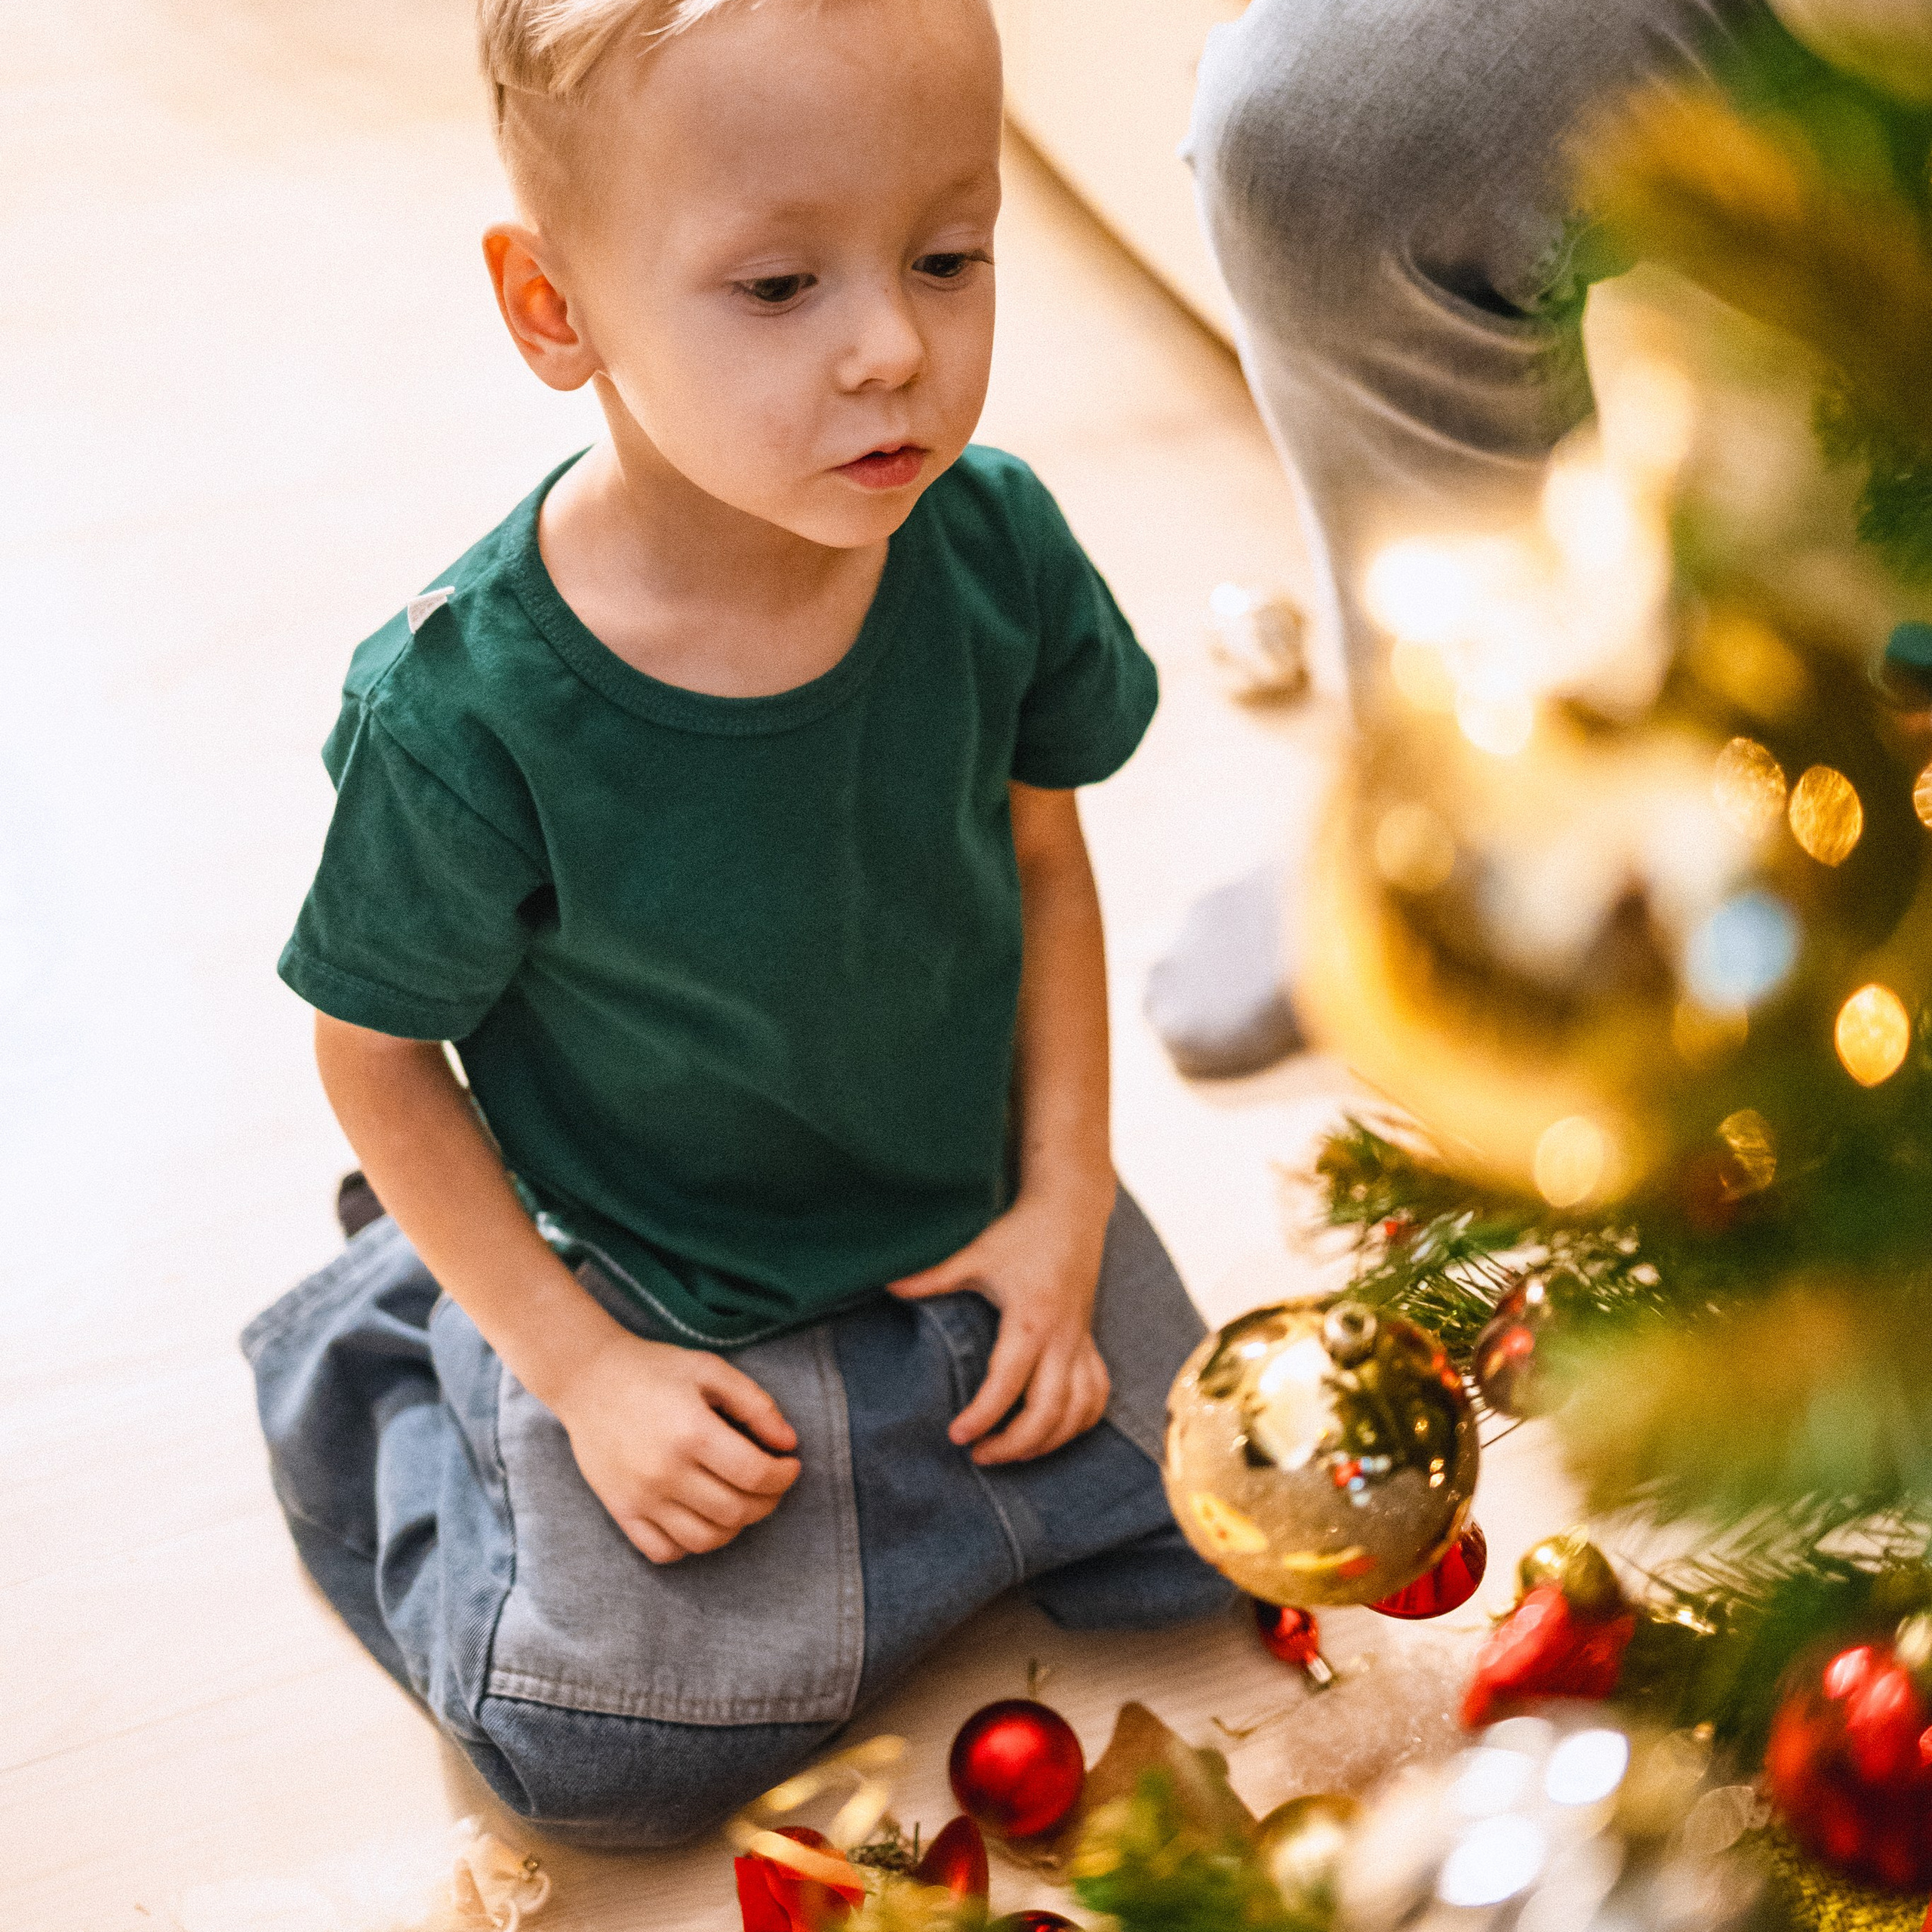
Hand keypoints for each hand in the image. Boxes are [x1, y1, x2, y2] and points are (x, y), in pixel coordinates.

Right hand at [550, 1331, 801, 1564]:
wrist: (588, 1378)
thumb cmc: (655, 1369)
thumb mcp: (711, 1370)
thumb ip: (756, 1404)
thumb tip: (789, 1443)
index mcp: (693, 1432)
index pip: (756, 1475)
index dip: (784, 1475)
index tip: (790, 1465)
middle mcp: (666, 1471)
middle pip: (736, 1511)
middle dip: (768, 1502)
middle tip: (772, 1484)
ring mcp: (641, 1497)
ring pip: (705, 1539)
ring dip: (735, 1527)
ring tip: (741, 1501)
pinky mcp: (621, 1510)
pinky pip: (664, 1551)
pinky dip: (690, 1545)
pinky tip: (701, 1518)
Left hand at [887, 1183, 1113, 1465]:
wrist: (1071, 1209)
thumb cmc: (1020, 1232)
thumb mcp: (974, 1253)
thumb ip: (932, 1276)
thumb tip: (886, 1286)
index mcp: (1030, 1320)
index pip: (1008, 1385)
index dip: (983, 1417)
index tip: (957, 1437)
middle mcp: (1062, 1339)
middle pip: (1049, 1412)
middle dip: (1015, 1444)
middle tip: (979, 1455)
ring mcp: (1081, 1343)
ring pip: (1078, 1412)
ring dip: (1048, 1442)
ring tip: (1012, 1453)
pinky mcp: (1090, 1342)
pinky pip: (1097, 1395)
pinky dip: (1079, 1422)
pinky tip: (1054, 1433)